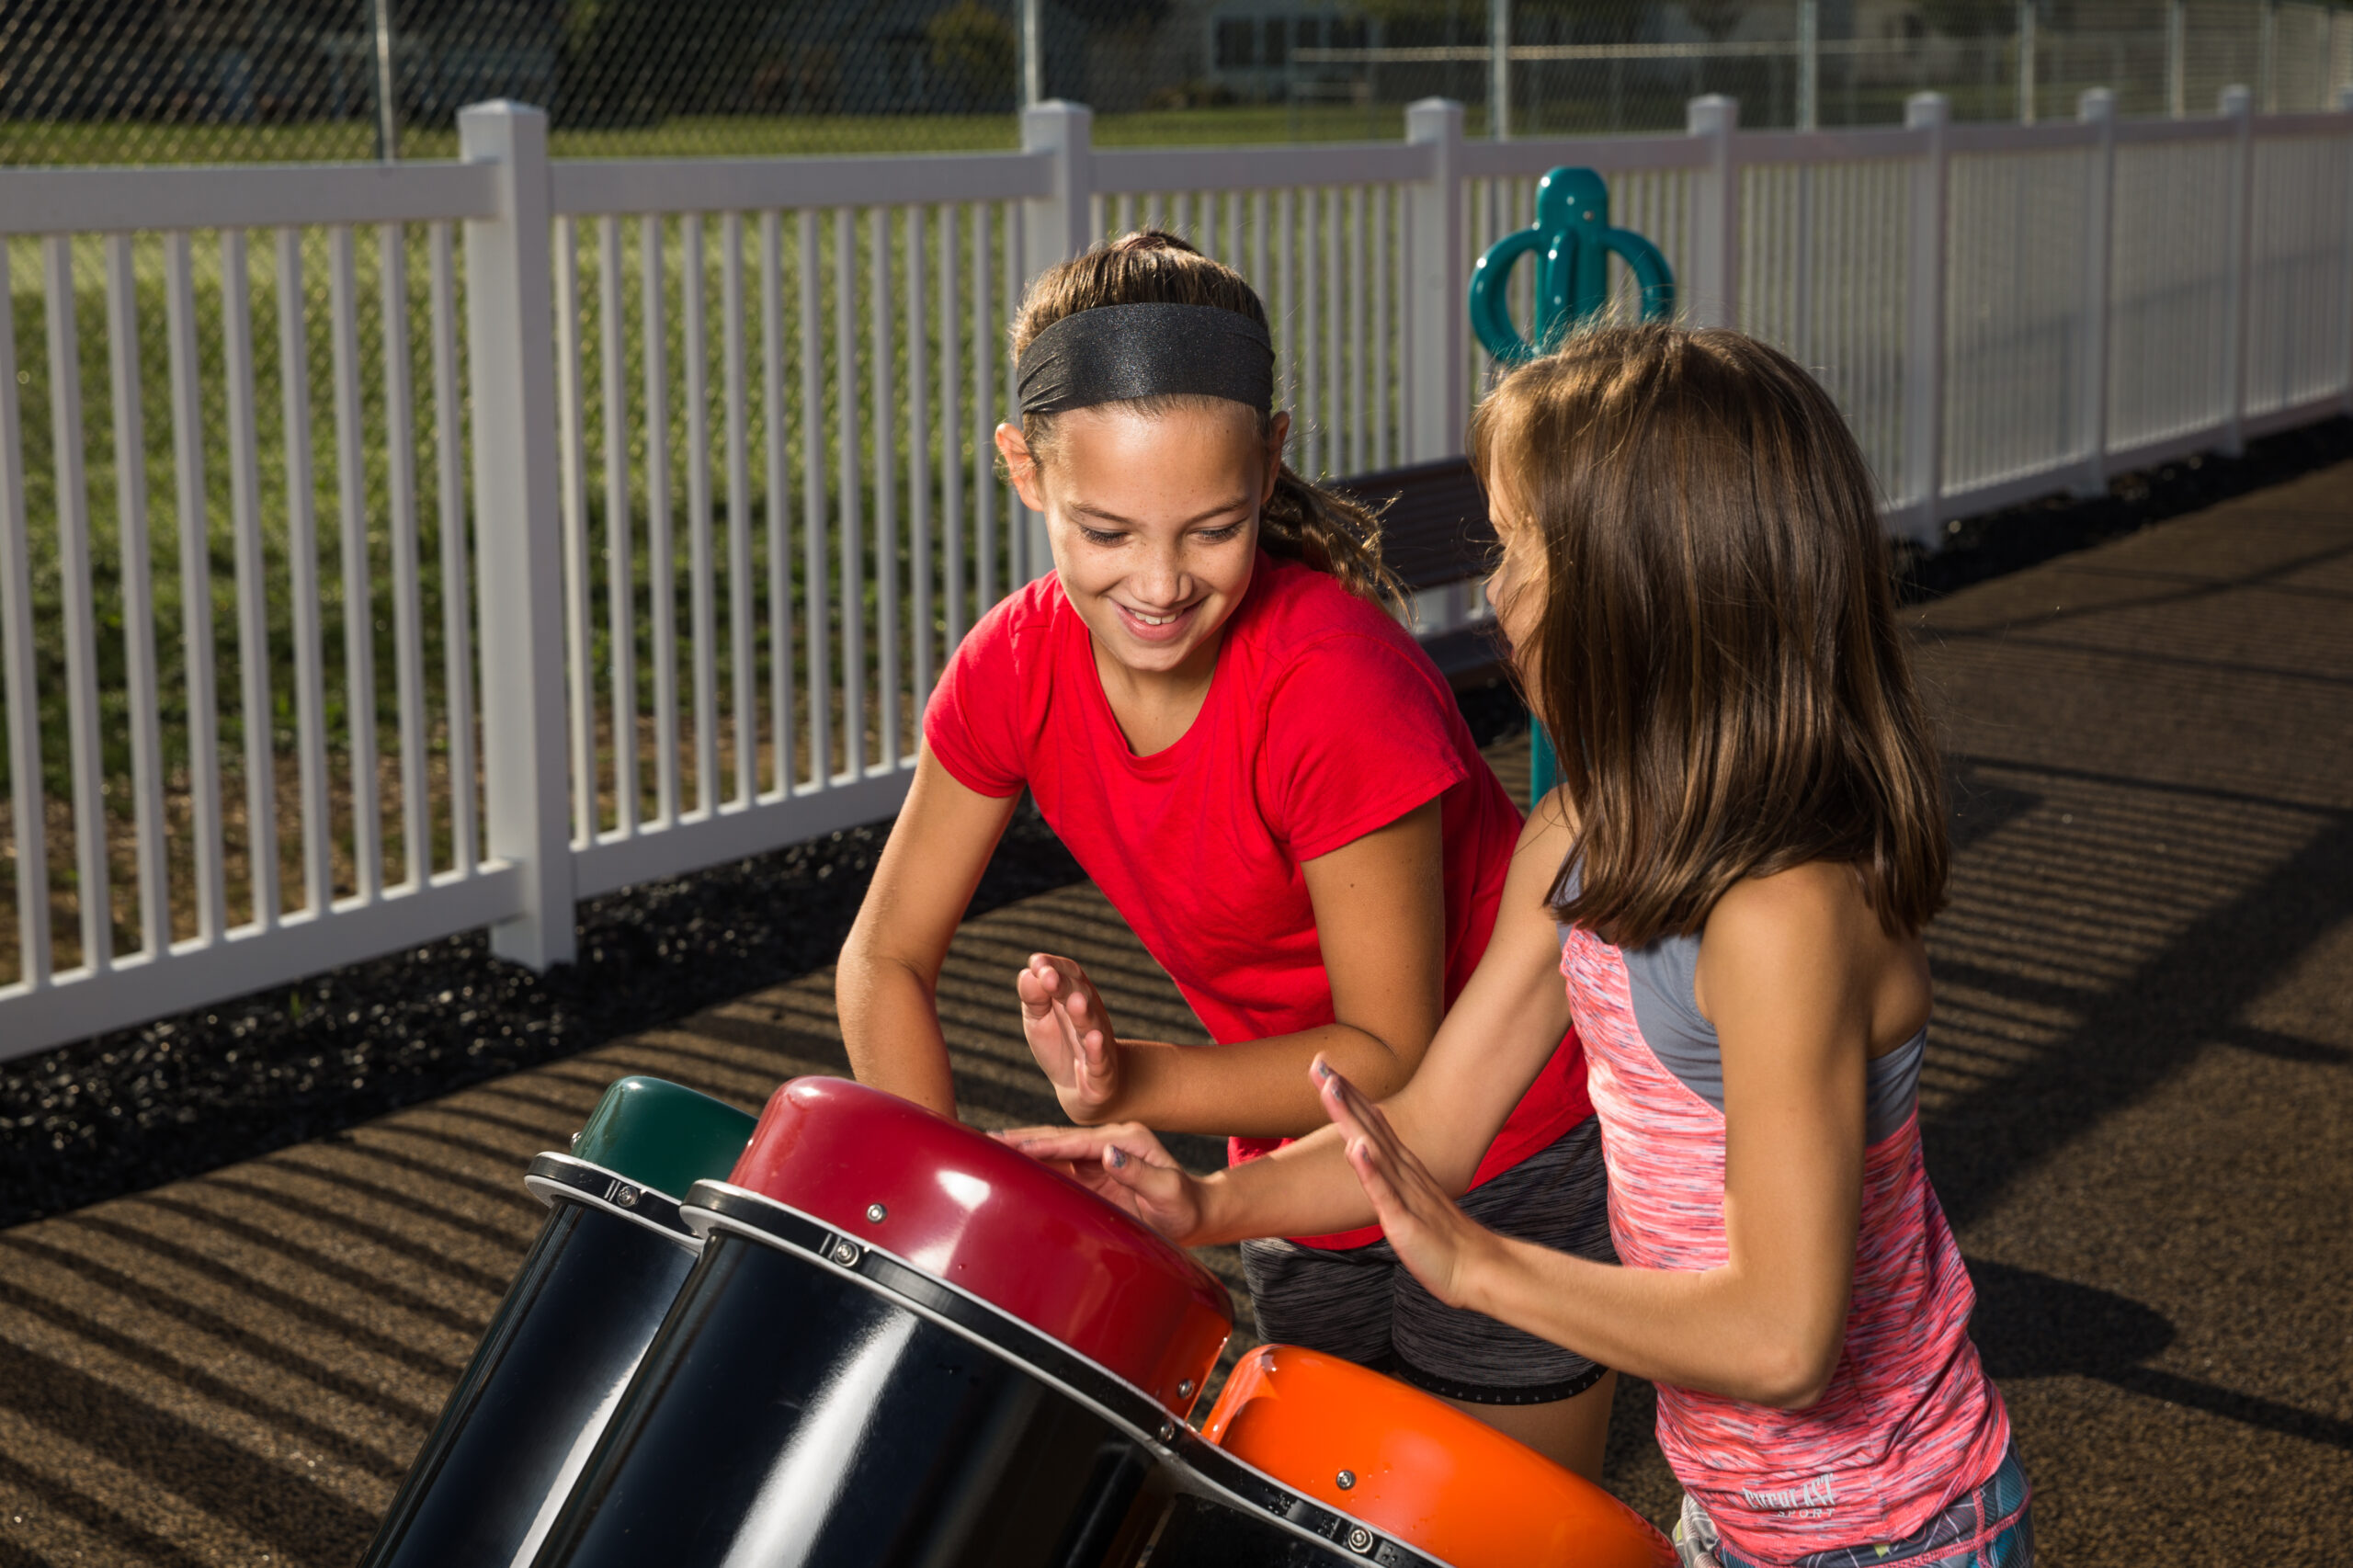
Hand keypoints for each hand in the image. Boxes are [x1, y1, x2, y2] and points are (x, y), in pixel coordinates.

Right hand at [993, 1122, 1209, 1243]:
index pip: (1076, 1141)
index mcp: (1126, 1138)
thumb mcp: (1169, 1191)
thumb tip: (1109, 1154)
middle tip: (986, 1140)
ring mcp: (1098, 1159)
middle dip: (1023, 1140)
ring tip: (987, 1151)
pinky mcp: (1093, 1176)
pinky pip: (1058, 1171)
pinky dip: (1034, 1169)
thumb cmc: (1186, 1206)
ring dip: (1023, 1152)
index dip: (1045, 1143)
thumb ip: (1141, 1173)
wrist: (1196, 1215)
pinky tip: (1012, 1170)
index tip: (1017, 1145)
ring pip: (1053, 1153)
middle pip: (1058, 1140)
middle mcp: (1108, 1144)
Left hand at [1017, 953, 1122, 1120]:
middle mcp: (1089, 1014)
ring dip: (1083, 1013)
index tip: (1036, 964)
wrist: (1080, 1087)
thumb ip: (1032, 996)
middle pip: (1079, 994)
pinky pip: (1099, 1059)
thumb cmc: (1058, 1044)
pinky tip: (1094, 1039)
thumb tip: (1027, 973)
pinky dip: (1097, 1049)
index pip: (1068, 973)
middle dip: (1064, 986)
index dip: (1053, 966)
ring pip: (1091, 1025)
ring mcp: (1098, 1042)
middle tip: (1048, 978)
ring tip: (1075, 1002)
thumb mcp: (1037, 1018)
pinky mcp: (1101, 1071)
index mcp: (1073, 996)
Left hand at [1315, 1055, 1496, 1310]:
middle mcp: (1404, 1171)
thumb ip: (1391, 1180)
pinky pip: (1385, 1193)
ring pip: (1372, 1148)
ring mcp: (1405, 1193)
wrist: (1476, 1269)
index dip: (1348, 1094)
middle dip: (1341, 1094)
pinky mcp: (1404, 1220)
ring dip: (1351, 1118)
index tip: (1325, 1066)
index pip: (1371, 1122)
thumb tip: (1372, 1160)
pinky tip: (1356, 1148)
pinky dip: (1369, 1169)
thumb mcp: (1409, 1201)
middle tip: (1319, 1062)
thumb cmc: (1441, 1239)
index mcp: (1403, 1167)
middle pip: (1368, 1124)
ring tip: (1330, 1087)